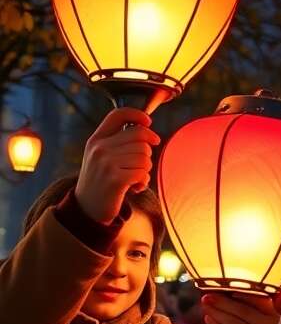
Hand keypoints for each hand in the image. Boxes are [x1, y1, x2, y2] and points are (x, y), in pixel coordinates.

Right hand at [74, 108, 159, 223]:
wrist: (88, 208)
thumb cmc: (103, 181)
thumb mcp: (103, 157)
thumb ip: (119, 142)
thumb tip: (148, 130)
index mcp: (96, 139)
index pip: (118, 114)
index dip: (138, 115)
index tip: (148, 123)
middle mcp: (99, 148)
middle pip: (140, 136)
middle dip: (147, 152)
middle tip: (139, 166)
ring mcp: (105, 163)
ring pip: (145, 156)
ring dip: (145, 170)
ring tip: (133, 179)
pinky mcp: (114, 179)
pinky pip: (143, 173)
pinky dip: (143, 182)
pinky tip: (134, 188)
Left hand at [204, 288, 280, 323]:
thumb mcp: (257, 313)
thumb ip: (253, 298)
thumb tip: (235, 284)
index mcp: (276, 314)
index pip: (260, 300)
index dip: (244, 294)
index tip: (228, 289)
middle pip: (243, 311)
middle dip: (223, 302)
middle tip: (207, 297)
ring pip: (233, 322)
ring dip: (216, 312)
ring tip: (205, 305)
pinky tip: (208, 318)